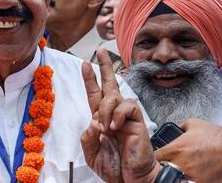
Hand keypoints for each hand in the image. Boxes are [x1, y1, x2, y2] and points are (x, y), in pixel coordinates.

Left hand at [80, 48, 160, 182]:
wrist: (130, 180)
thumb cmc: (114, 167)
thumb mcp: (91, 153)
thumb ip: (87, 138)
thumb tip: (94, 121)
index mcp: (101, 119)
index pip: (94, 94)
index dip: (89, 79)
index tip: (84, 63)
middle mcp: (114, 114)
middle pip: (109, 85)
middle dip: (104, 67)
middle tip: (100, 51)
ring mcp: (126, 117)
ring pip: (114, 96)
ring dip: (105, 110)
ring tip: (106, 129)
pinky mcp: (138, 121)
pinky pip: (127, 106)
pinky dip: (117, 115)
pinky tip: (116, 128)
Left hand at [156, 119, 221, 181]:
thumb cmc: (216, 137)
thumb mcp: (194, 124)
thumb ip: (181, 126)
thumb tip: (178, 128)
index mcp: (176, 149)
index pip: (157, 156)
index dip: (160, 154)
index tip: (162, 153)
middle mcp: (181, 163)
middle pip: (166, 166)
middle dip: (170, 162)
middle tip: (176, 158)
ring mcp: (191, 174)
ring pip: (179, 174)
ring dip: (182, 169)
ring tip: (191, 162)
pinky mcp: (201, 182)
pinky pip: (192, 179)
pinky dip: (194, 174)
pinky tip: (199, 167)